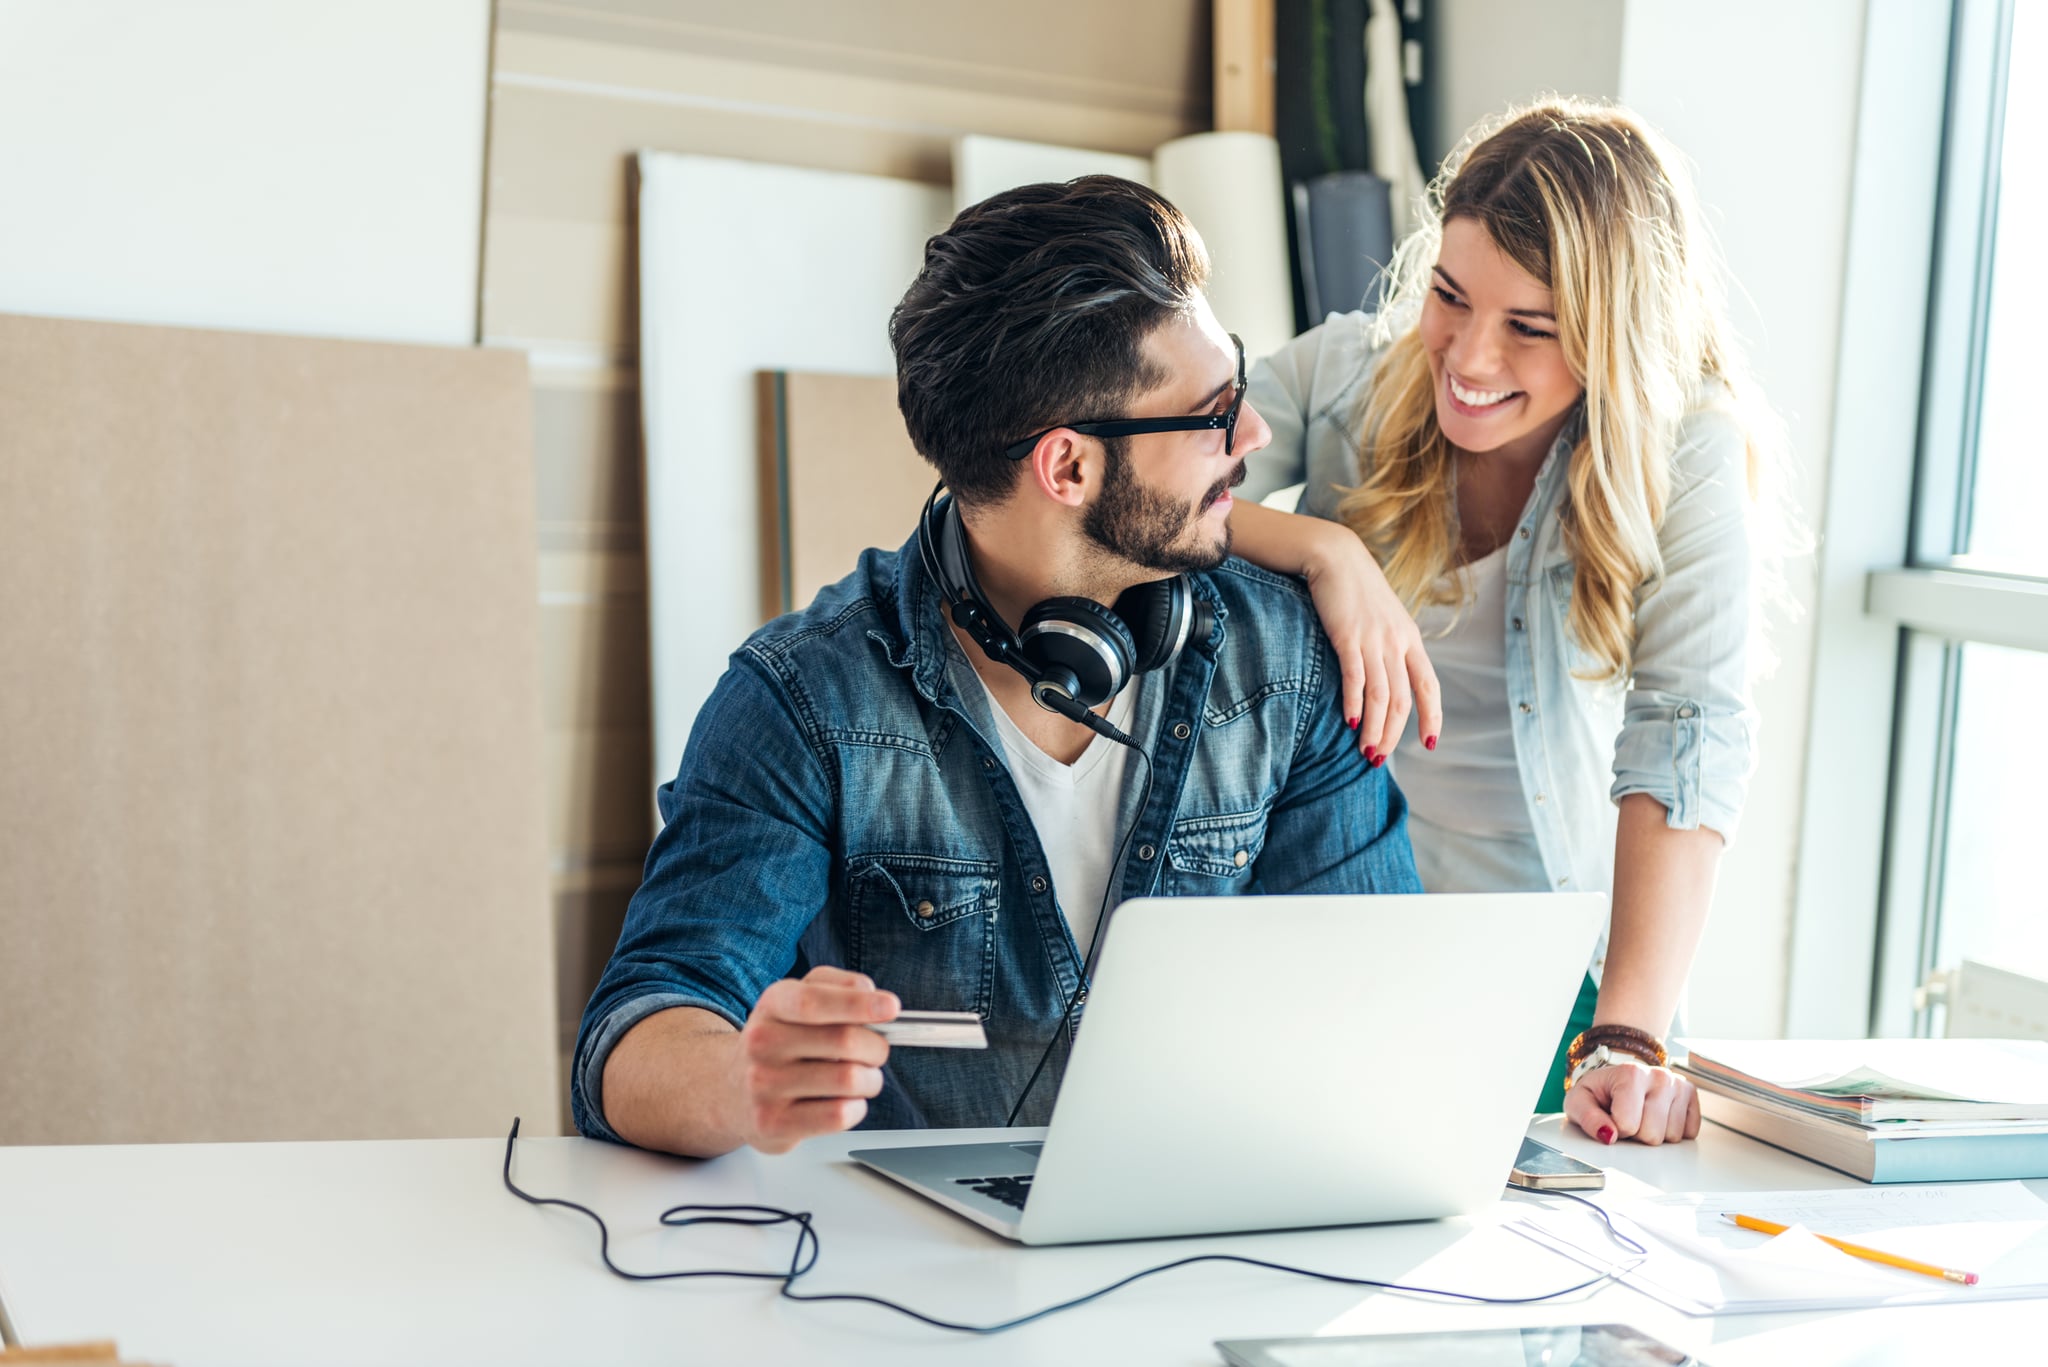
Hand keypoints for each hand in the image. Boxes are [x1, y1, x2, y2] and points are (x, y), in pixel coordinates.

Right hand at [738, 966, 897, 1153]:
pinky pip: (839, 1115)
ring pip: (848, 1080)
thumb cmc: (780, 1042)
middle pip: (845, 1042)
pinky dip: (856, 1107)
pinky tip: (845, 1101)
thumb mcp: (798, 999)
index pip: (814, 1001)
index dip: (857, 1004)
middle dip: (876, 1047)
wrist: (733, 1092)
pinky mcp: (773, 1124)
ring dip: (870, 1079)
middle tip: (876, 1051)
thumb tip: (870, 993)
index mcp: (772, 1005)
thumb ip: (838, 985)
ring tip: (861, 1078)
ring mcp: (763, 1086)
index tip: (891, 1007)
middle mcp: (762, 1044)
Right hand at [1301, 527, 1441, 764]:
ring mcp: (1373, 639)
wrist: (1334, 555)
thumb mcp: (1382, 617)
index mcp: (1410, 639)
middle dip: (1393, 735)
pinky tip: (1350, 723)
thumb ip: (1388, 645)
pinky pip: (1356, 678)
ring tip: (1365, 752)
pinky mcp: (1348, 636)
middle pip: (1402, 700)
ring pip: (1381, 696)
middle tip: (1378, 758)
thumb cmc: (1354, 588)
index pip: (1429, 686)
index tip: (1430, 743)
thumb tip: (1384, 677)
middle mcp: (1397, 642)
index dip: (1432, 717)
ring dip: (1374, 729)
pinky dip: (1354, 704)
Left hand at [1565, 1058, 1700, 1146]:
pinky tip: (1657, 1116)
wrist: (1617, 1078)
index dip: (1615, 1128)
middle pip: (1653, 1135)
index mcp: (1631, 1073)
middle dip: (1636, 1133)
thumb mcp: (1579, 1102)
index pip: (1627, 1125)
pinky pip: (1689, 1133)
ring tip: (1641, 1115)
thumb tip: (1608, 1135)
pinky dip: (1671, 1130)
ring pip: (1672, 1137)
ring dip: (1654, 1133)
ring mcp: (1679, 1085)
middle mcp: (1660, 1076)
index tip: (1611, 1115)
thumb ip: (1587, 1118)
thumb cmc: (1600, 1092)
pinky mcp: (1691, 1095)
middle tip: (1627, 1117)